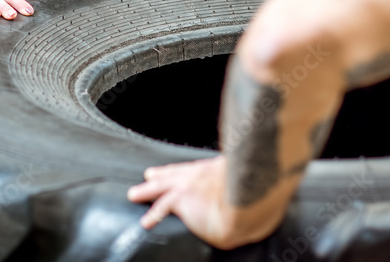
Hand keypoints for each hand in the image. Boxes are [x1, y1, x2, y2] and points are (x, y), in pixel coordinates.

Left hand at [127, 157, 244, 249]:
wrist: (247, 203)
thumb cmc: (253, 193)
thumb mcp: (247, 177)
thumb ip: (239, 181)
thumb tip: (250, 188)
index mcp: (215, 169)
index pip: (194, 168)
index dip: (182, 170)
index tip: (176, 169)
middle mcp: (201, 173)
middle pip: (175, 172)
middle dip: (161, 174)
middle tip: (149, 175)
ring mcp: (189, 184)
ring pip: (161, 186)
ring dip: (147, 190)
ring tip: (136, 194)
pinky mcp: (181, 197)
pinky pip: (161, 206)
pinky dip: (153, 214)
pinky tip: (146, 221)